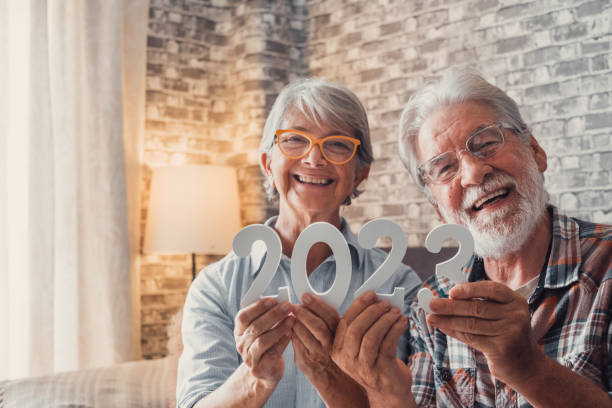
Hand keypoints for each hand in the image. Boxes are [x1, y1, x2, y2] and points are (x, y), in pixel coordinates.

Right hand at [234, 298, 294, 386]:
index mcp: (239, 331)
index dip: (257, 307)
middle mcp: (241, 344)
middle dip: (273, 314)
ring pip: (263, 340)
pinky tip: (290, 334)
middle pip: (255, 327)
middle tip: (287, 306)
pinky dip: (282, 342)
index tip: (273, 300)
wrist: (265, 372)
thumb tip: (280, 301)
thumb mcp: (262, 330)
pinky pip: (272, 353)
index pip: (243, 317)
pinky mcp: (260, 368)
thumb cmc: (266, 345)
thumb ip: (266, 316)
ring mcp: (249, 358)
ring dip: (279, 328)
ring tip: (291, 319)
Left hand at [291, 293, 340, 389]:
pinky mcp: (305, 361)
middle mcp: (331, 344)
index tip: (305, 296)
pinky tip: (289, 328)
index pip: (330, 315)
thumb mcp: (334, 332)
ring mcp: (318, 354)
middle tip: (294, 306)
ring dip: (295, 323)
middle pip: (318, 326)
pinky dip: (291, 333)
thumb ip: (325, 318)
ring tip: (290, 316)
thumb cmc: (330, 349)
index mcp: (340, 332)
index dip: (317, 304)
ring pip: (305, 335)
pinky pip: (296, 344)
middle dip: (304, 313)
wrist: (331, 376)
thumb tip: (308, 300)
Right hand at [331, 291, 413, 407]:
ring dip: (386, 320)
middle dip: (372, 311)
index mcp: (338, 350)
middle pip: (356, 328)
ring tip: (396, 312)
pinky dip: (396, 329)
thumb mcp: (363, 345)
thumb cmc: (377, 363)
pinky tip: (402, 322)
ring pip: (371, 336)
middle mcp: (347, 360)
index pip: (344, 323)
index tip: (371, 294)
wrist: (388, 392)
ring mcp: (363, 367)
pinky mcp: (380, 370)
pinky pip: (387, 343)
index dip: (358, 306)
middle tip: (386, 303)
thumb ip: (363, 326)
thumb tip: (374, 300)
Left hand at [428, 281, 543, 385]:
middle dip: (450, 306)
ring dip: (447, 320)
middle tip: (431, 304)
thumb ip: (479, 305)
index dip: (470, 289)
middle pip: (477, 308)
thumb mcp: (501, 316)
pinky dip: (454, 332)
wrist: (527, 366)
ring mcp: (510, 332)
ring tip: (431, 317)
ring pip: (471, 324)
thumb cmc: (507, 335)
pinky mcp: (501, 349)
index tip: (451, 291)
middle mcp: (516, 315)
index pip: (492, 289)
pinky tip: (443, 328)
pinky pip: (471, 338)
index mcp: (516, 301)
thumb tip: (447, 299)